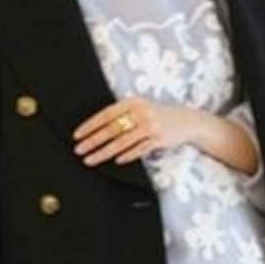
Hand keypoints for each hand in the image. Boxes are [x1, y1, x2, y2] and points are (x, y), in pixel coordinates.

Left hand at [72, 97, 196, 165]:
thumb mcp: (141, 108)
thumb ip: (122, 114)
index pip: (106, 114)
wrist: (187, 121)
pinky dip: (127, 155)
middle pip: (111, 129)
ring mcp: (150, 126)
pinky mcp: (158, 139)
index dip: (90, 125)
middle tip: (78, 149)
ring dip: (103, 152)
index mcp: (132, 102)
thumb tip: (97, 128)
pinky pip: (138, 149)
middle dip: (92, 141)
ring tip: (90, 159)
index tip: (77, 135)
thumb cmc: (159, 115)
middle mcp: (140, 112)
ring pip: (122, 142)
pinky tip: (116, 161)